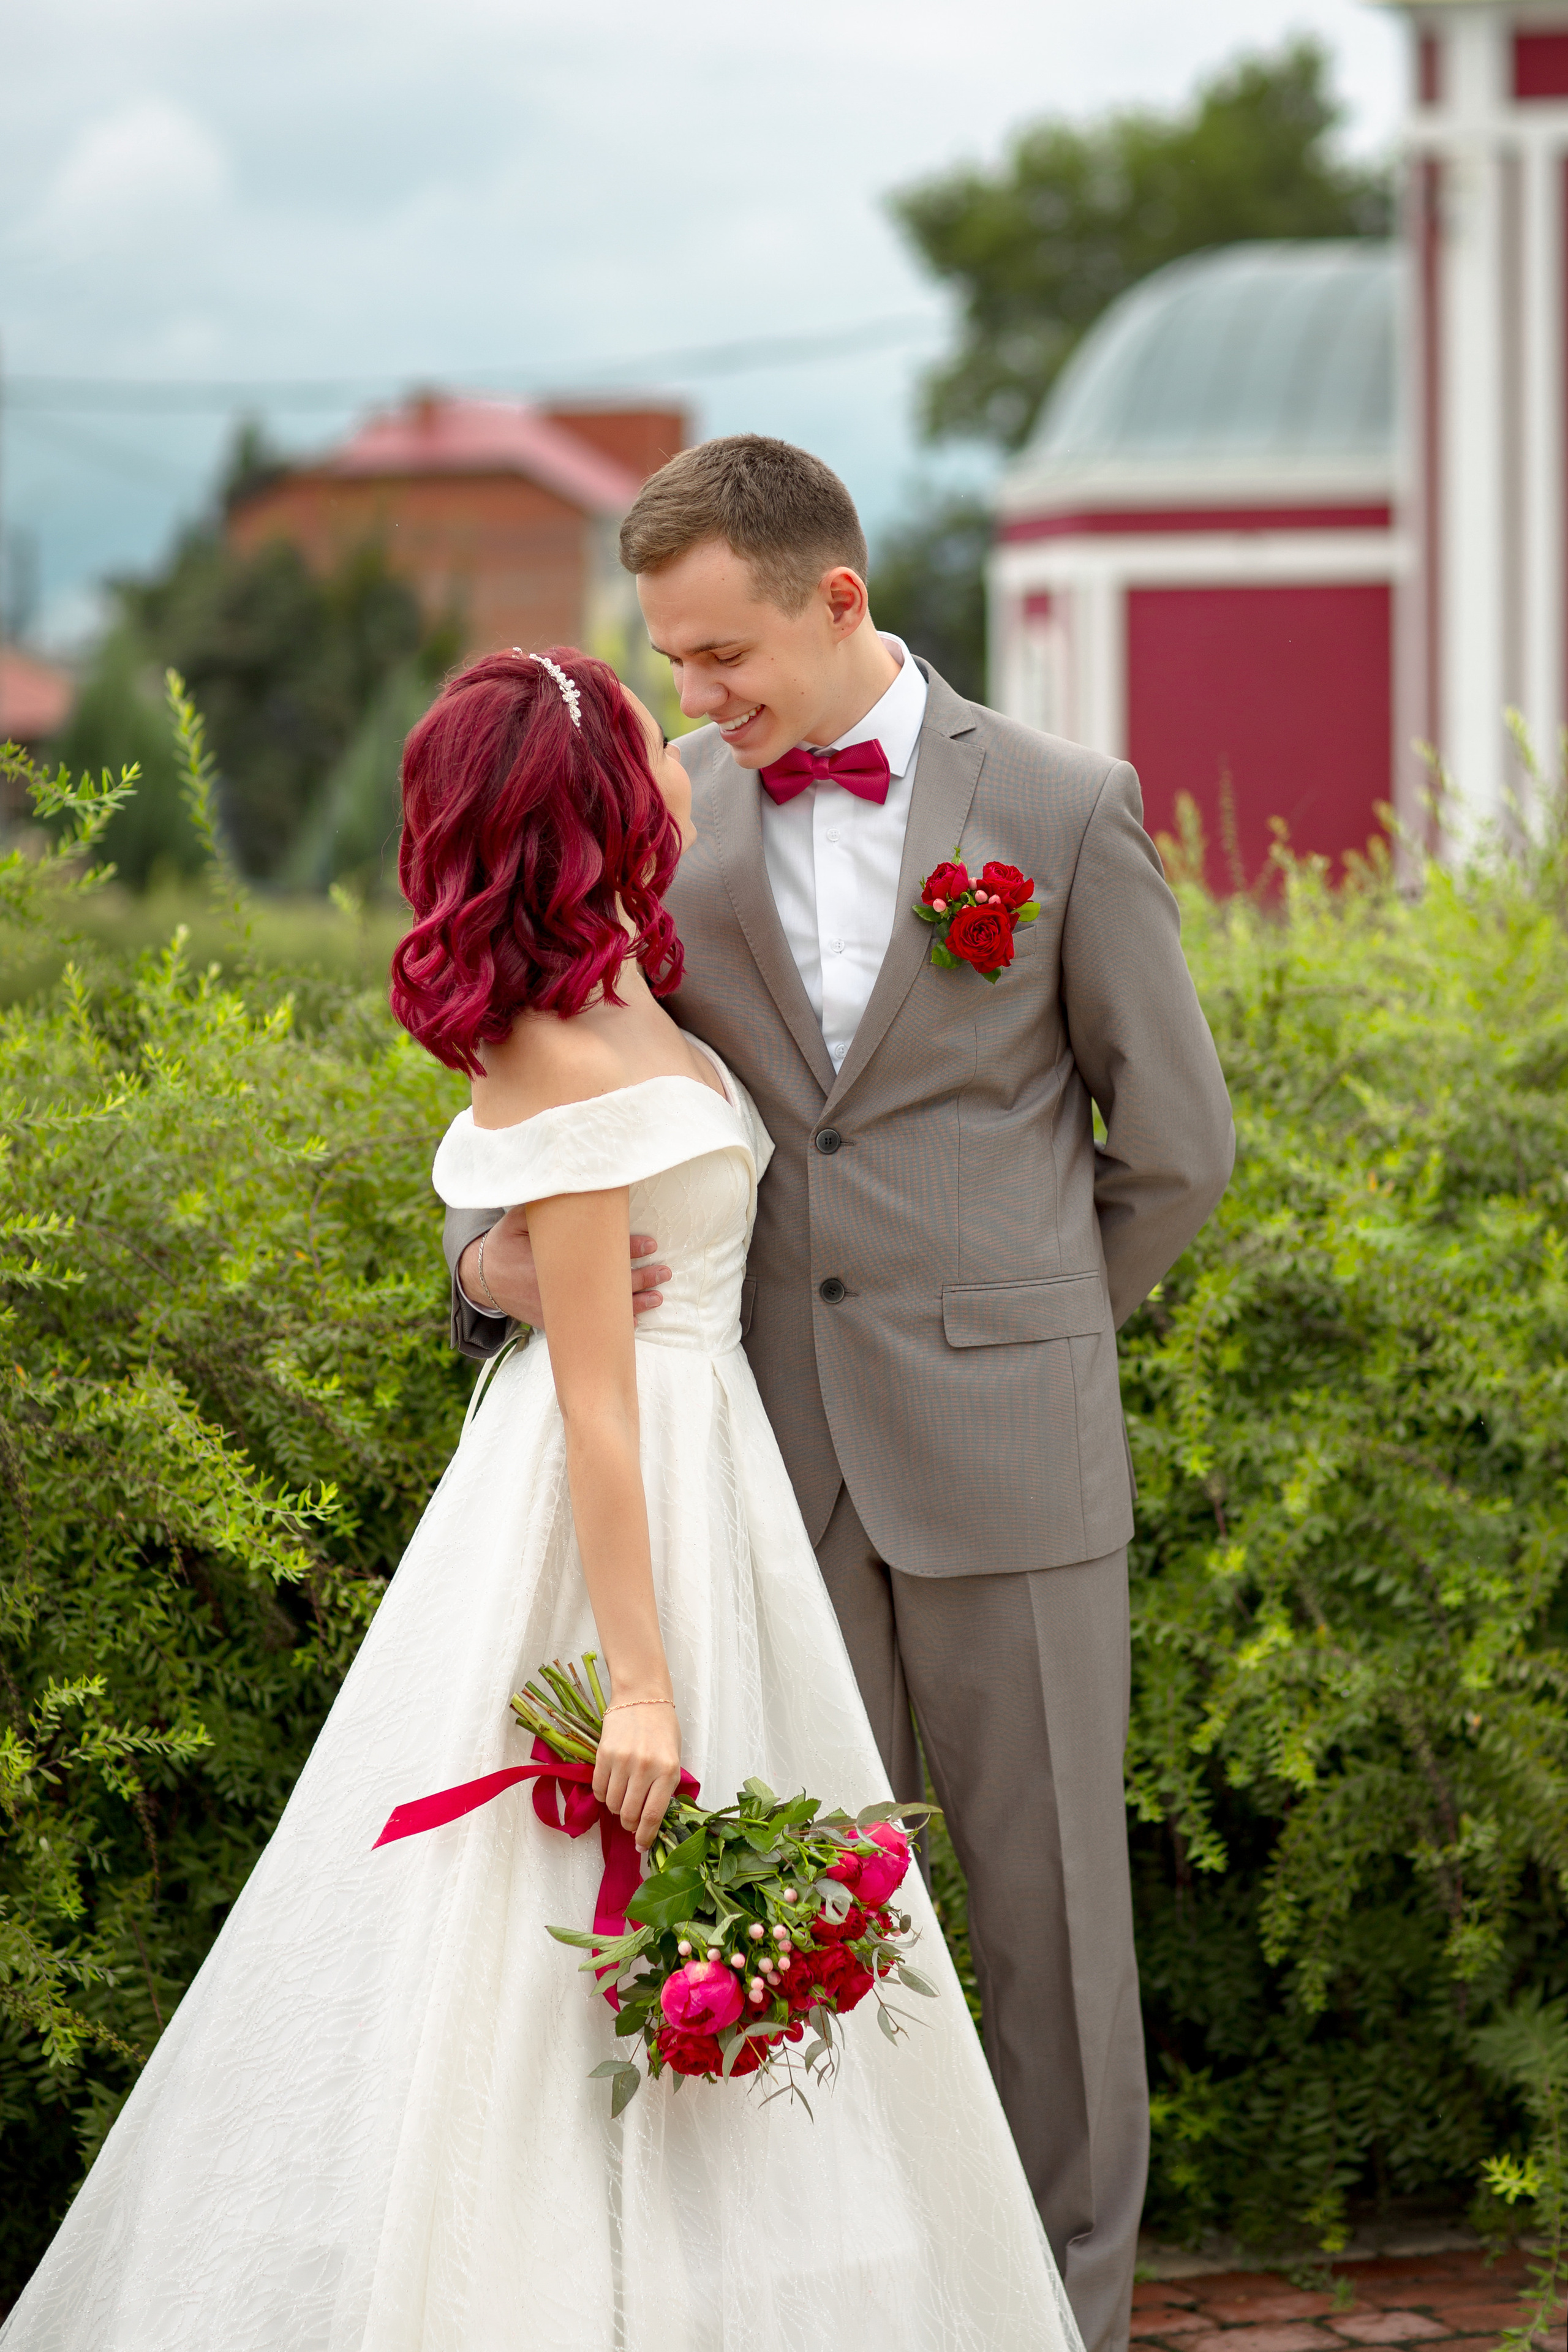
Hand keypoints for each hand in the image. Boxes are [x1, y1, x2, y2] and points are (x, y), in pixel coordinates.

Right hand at [460, 1211, 669, 1327]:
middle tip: (665, 1271)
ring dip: (635, 1303)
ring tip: (658, 1296)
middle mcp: (559, 1288)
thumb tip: (572, 1182)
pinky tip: (634, 1322)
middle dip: (641, 1278)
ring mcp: (559, 1309)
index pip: (600, 1254)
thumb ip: (546, 1207)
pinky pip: (590, 1327)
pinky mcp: (556, 1322)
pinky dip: (613, 1325)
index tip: (650, 1243)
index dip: (628, 1247)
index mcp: (553, 1260)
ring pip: (604, 1309)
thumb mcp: (520, 1219)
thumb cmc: (506, 1243)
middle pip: (609, 1284)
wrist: (484, 1278)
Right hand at [593, 1698, 682, 1851]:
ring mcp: (623, 1761)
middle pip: (629, 1814)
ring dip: (616, 1808)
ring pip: (612, 1804)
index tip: (641, 1846)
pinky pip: (598, 1788)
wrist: (642, 1697)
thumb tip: (651, 1820)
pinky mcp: (604, 1754)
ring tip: (622, 1797)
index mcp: (668, 1771)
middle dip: (629, 1824)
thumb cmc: (662, 1729)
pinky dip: (603, 1794)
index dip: (645, 1836)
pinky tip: (611, 1785)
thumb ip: (664, 1788)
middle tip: (630, 1820)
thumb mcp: (673, 1759)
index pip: (653, 1815)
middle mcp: (646, 1768)